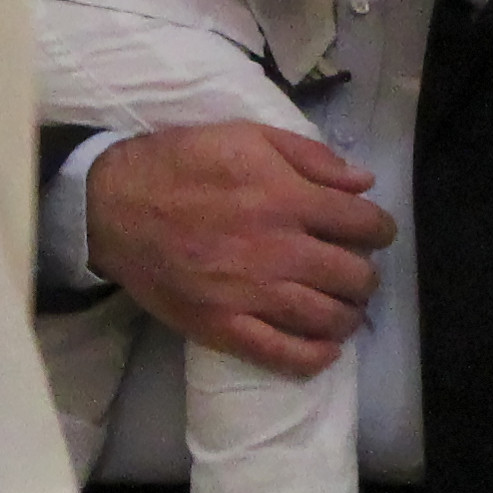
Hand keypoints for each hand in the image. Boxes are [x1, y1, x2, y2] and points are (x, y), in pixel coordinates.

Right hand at [82, 121, 391, 377]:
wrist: (113, 205)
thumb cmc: (180, 163)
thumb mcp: (245, 135)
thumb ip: (309, 155)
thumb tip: (363, 183)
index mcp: (287, 198)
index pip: (363, 223)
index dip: (380, 229)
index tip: (374, 232)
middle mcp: (278, 250)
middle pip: (354, 276)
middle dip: (366, 275)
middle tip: (356, 271)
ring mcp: (252, 293)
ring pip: (327, 318)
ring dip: (349, 315)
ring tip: (344, 308)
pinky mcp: (224, 326)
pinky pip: (284, 353)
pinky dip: (315, 356)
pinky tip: (325, 349)